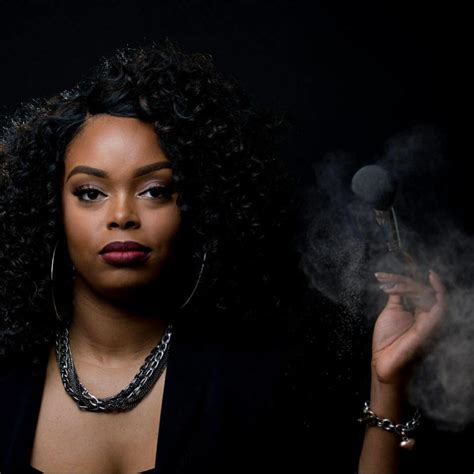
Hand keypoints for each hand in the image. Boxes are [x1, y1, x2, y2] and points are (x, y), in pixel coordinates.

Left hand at [371, 270, 446, 385]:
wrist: (383, 360)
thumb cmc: (387, 340)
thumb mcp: (392, 311)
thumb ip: (398, 295)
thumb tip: (398, 280)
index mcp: (420, 312)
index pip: (419, 289)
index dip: (406, 277)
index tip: (388, 270)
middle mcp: (428, 315)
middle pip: (424, 289)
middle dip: (403, 280)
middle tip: (382, 278)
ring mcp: (431, 321)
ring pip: (430, 294)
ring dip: (410, 285)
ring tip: (390, 284)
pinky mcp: (431, 326)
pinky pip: (441, 306)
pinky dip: (439, 291)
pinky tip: (432, 278)